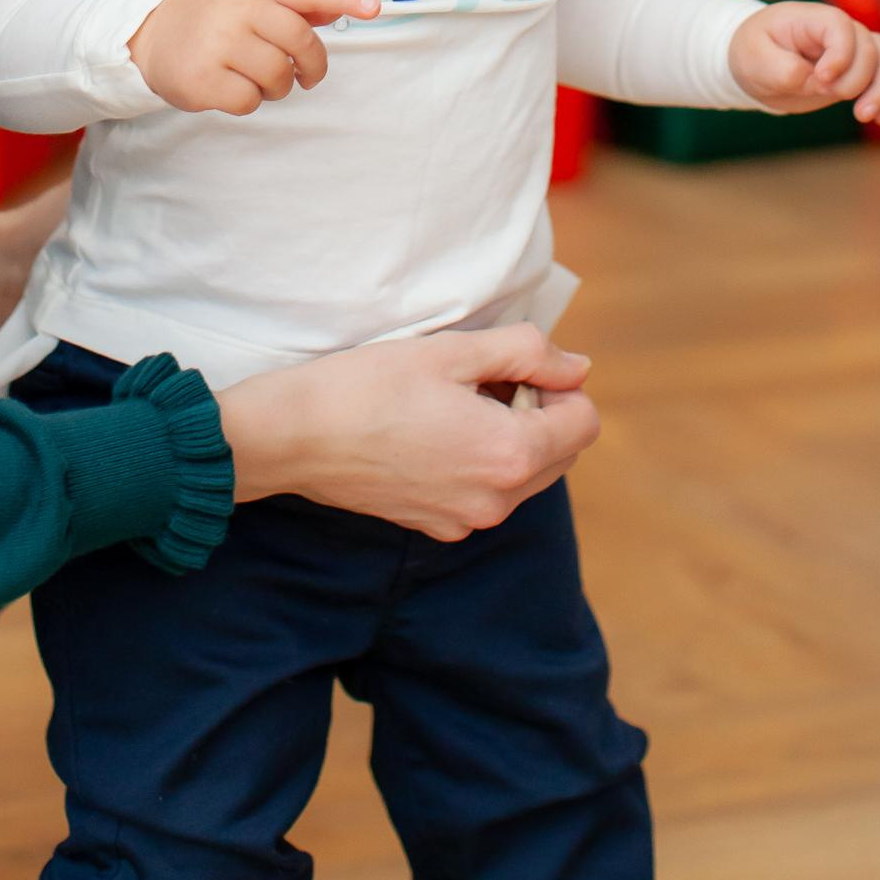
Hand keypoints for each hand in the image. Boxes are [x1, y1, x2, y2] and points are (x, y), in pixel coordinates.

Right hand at [129, 0, 379, 116]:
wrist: (149, 34)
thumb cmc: (210, 13)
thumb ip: (295, 2)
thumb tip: (344, 5)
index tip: (374, 9)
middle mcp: (237, 8)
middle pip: (301, 40)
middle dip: (312, 65)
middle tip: (307, 76)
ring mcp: (219, 43)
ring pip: (278, 76)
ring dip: (278, 86)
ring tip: (258, 78)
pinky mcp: (203, 79)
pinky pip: (250, 101)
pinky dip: (250, 101)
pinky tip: (232, 87)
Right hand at [217, 323, 598, 540]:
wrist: (296, 437)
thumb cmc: (370, 384)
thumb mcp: (453, 351)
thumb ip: (527, 353)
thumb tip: (578, 367)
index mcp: (509, 454)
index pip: (584, 422)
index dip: (561, 383)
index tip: (517, 364)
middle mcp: (497, 501)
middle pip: (562, 454)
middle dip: (541, 412)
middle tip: (486, 379)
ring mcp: (466, 522)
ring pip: (525, 476)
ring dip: (512, 437)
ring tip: (457, 403)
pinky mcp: (437, 528)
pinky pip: (486, 494)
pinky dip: (479, 463)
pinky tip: (433, 432)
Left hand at [728, 3, 879, 126]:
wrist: (758, 64)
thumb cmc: (753, 53)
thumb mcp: (753, 58)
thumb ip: (781, 68)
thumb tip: (812, 79)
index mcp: (812, 19)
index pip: (842, 27)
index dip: (840, 54)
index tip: (821, 78)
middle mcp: (839, 31)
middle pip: (870, 47)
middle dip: (858, 79)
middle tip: (831, 96)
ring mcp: (853, 51)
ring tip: (866, 117)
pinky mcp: (859, 72)